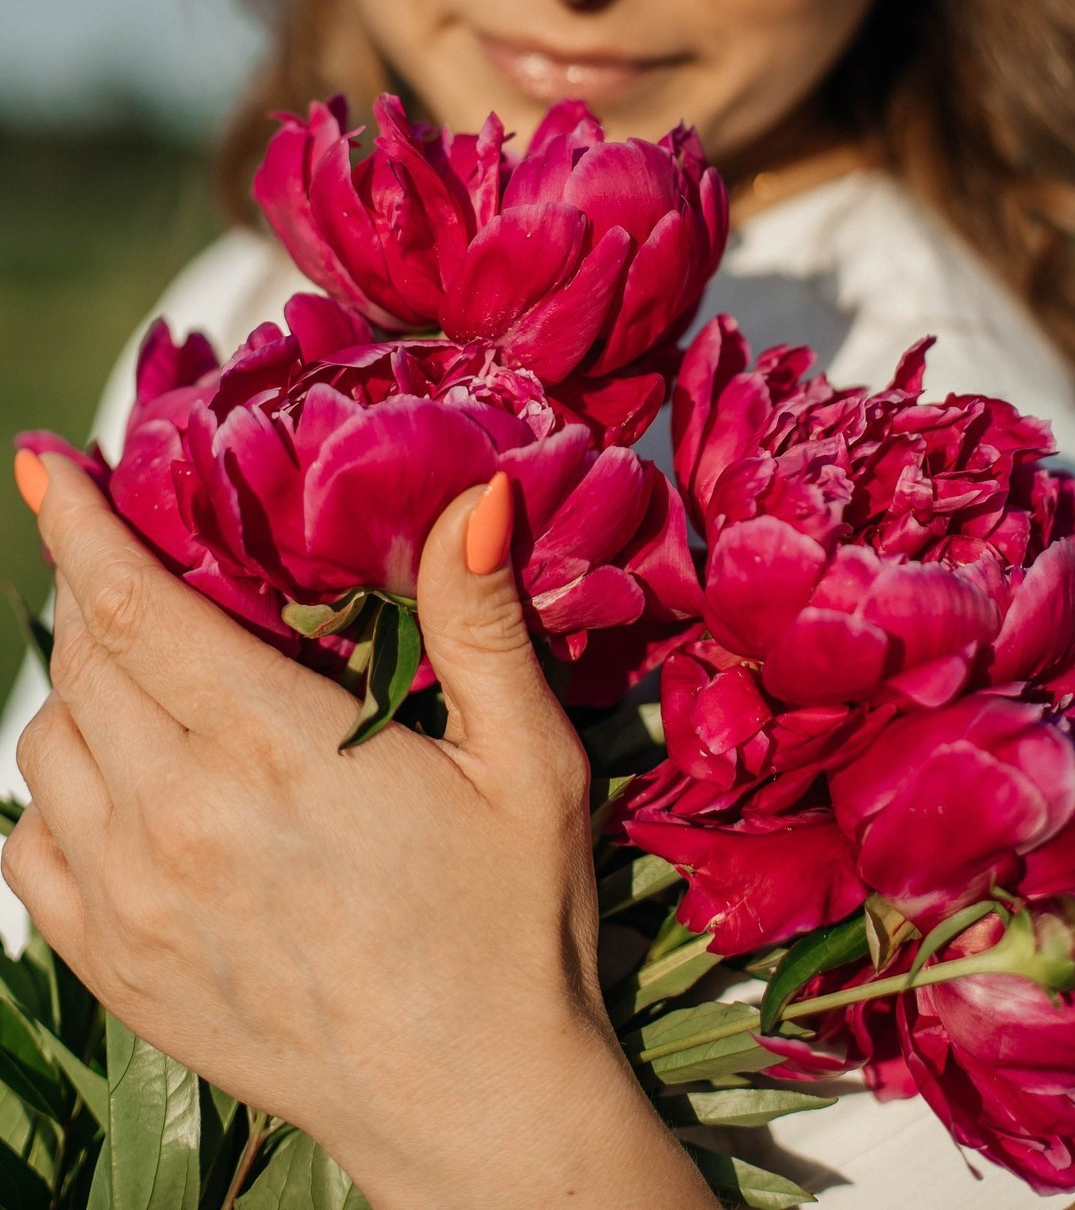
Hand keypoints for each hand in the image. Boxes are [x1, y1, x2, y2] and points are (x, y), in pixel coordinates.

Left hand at [3, 454, 713, 1209]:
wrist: (474, 1107)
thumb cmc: (513, 925)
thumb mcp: (527, 761)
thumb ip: (481, 623)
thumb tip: (472, 496)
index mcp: (275, 753)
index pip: (133, 608)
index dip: (80, 525)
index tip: (44, 465)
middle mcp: (178, 823)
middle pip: (81, 662)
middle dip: (91, 589)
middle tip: (127, 552)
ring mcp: (133, 905)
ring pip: (44, 750)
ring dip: (75, 687)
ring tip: (137, 668)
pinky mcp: (116, 971)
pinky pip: (28, 850)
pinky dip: (51, 792)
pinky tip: (110, 779)